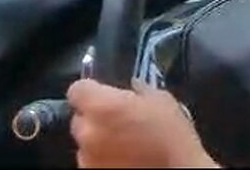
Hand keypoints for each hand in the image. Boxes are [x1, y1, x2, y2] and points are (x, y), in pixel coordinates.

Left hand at [67, 78, 217, 168]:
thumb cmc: (172, 136)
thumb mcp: (162, 101)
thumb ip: (140, 90)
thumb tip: (133, 88)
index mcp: (101, 105)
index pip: (77, 89)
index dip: (90, 91)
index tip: (103, 95)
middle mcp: (88, 131)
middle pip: (80, 118)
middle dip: (95, 119)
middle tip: (117, 123)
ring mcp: (87, 157)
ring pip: (85, 143)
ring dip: (99, 141)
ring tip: (123, 145)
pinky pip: (92, 162)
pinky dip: (103, 160)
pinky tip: (123, 160)